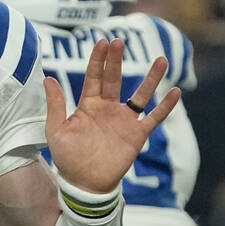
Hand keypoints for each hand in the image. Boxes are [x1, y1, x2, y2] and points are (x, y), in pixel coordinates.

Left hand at [45, 38, 179, 192]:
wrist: (84, 184)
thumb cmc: (68, 158)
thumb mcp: (56, 130)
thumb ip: (55, 105)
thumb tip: (48, 78)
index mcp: (88, 105)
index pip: (94, 77)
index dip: (98, 60)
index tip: (102, 42)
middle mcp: (108, 108)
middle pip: (115, 79)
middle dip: (117, 61)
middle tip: (119, 41)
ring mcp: (124, 120)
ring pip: (141, 94)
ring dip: (151, 78)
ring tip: (161, 59)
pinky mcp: (137, 135)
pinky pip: (154, 117)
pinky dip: (165, 106)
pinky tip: (176, 92)